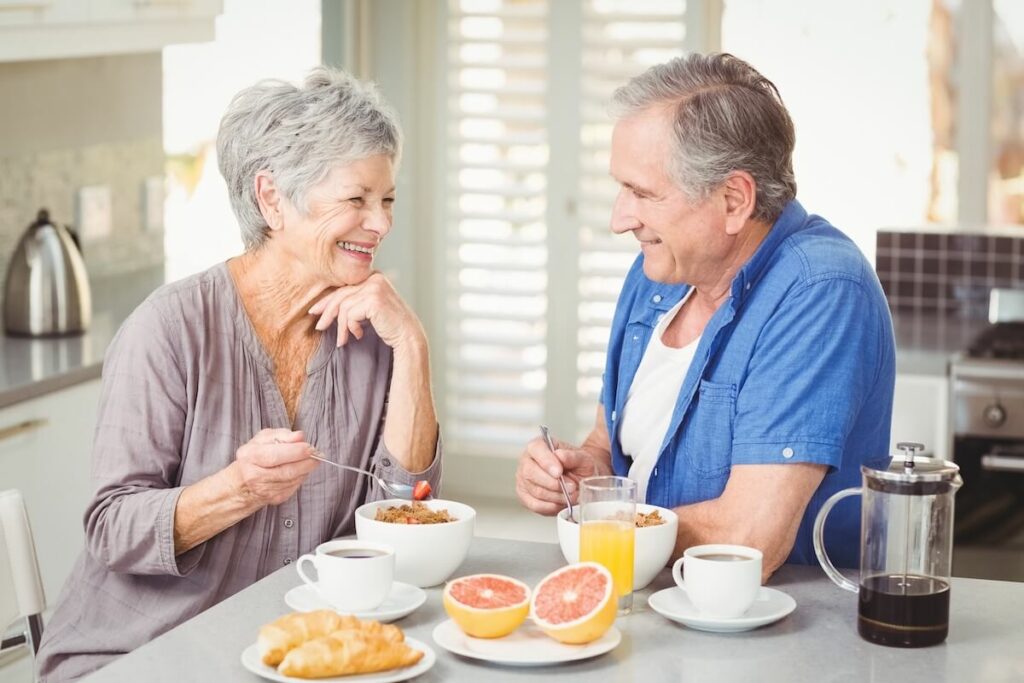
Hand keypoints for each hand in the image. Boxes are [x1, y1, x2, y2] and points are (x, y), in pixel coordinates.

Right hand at [228, 428, 318, 508]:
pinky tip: (300, 470)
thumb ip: (282, 435)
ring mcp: (264, 490)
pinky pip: (293, 487)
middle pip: (286, 471)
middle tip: (317, 455)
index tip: (310, 447)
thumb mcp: (263, 439)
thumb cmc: (254, 456)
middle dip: (306, 462)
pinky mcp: (274, 499)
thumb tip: (299, 436)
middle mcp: (254, 475)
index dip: (296, 452)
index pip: (275, 455)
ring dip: (306, 469)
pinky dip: (301, 477)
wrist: (242, 484)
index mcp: (250, 456)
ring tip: (311, 460)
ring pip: (292, 480)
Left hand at [308, 272, 425, 350]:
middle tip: (319, 327)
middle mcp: (374, 278)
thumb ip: (355, 301)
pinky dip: (350, 327)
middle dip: (327, 313)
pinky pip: (350, 314)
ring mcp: (374, 287)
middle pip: (341, 295)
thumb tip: (327, 305)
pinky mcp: (373, 299)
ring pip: (343, 307)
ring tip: (342, 340)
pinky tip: (359, 334)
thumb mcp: (370, 308)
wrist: (408, 336)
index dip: (328, 300)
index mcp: (374, 276)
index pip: (344, 287)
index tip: (315, 311)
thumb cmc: (390, 325)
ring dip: (341, 327)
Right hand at [515, 436, 599, 514]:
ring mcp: (523, 480)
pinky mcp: (525, 497)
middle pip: (531, 473)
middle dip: (553, 483)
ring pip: (535, 491)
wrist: (579, 478)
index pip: (536, 449)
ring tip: (571, 495)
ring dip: (556, 496)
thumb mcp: (582, 458)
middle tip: (571, 487)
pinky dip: (551, 506)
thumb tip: (560, 457)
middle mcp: (526, 461)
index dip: (546, 462)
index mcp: (538, 446)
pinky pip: (535, 505)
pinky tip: (561, 502)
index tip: (559, 472)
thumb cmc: (578, 466)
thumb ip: (572, 456)